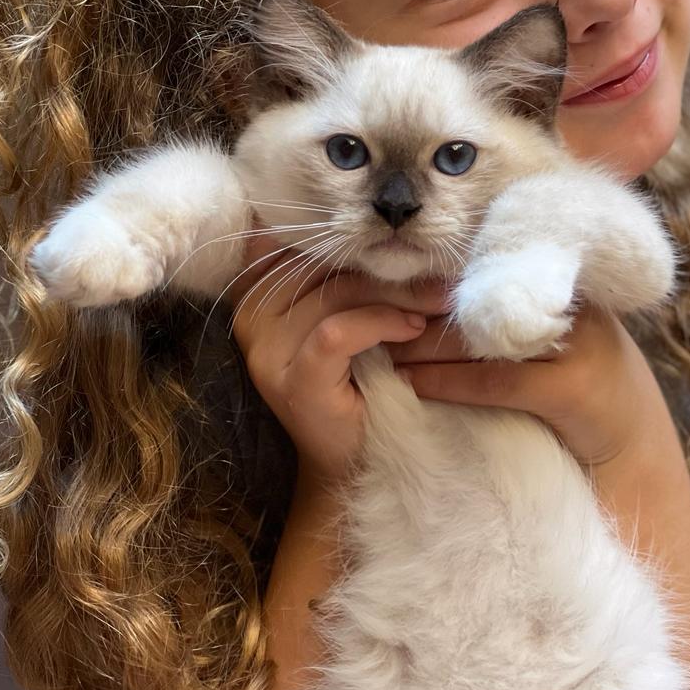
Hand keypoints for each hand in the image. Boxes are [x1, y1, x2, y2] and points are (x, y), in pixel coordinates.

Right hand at [225, 229, 447, 487]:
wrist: (349, 460)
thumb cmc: (356, 381)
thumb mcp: (348, 317)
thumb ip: (348, 277)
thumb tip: (399, 229)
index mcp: (258, 294)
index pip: (303, 245)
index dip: (354, 242)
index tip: (405, 245)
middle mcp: (252, 318)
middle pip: (322, 267)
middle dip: (386, 270)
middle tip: (437, 278)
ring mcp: (267, 352)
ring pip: (333, 295)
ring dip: (395, 297)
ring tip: (433, 306)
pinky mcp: (293, 379)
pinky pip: (337, 331)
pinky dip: (380, 323)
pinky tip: (412, 330)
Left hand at [388, 301, 666, 468]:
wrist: (633, 447)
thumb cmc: (574, 389)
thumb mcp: (543, 340)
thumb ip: (502, 314)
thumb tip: (421, 294)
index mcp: (563, 282)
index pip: (484, 269)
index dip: (431, 282)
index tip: (385, 289)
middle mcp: (573, 306)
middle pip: (476, 301)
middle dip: (417, 312)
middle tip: (370, 320)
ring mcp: (577, 346)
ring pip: (479, 341)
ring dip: (421, 348)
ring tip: (380, 352)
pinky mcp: (573, 390)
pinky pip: (493, 382)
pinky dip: (447, 383)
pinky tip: (414, 386)